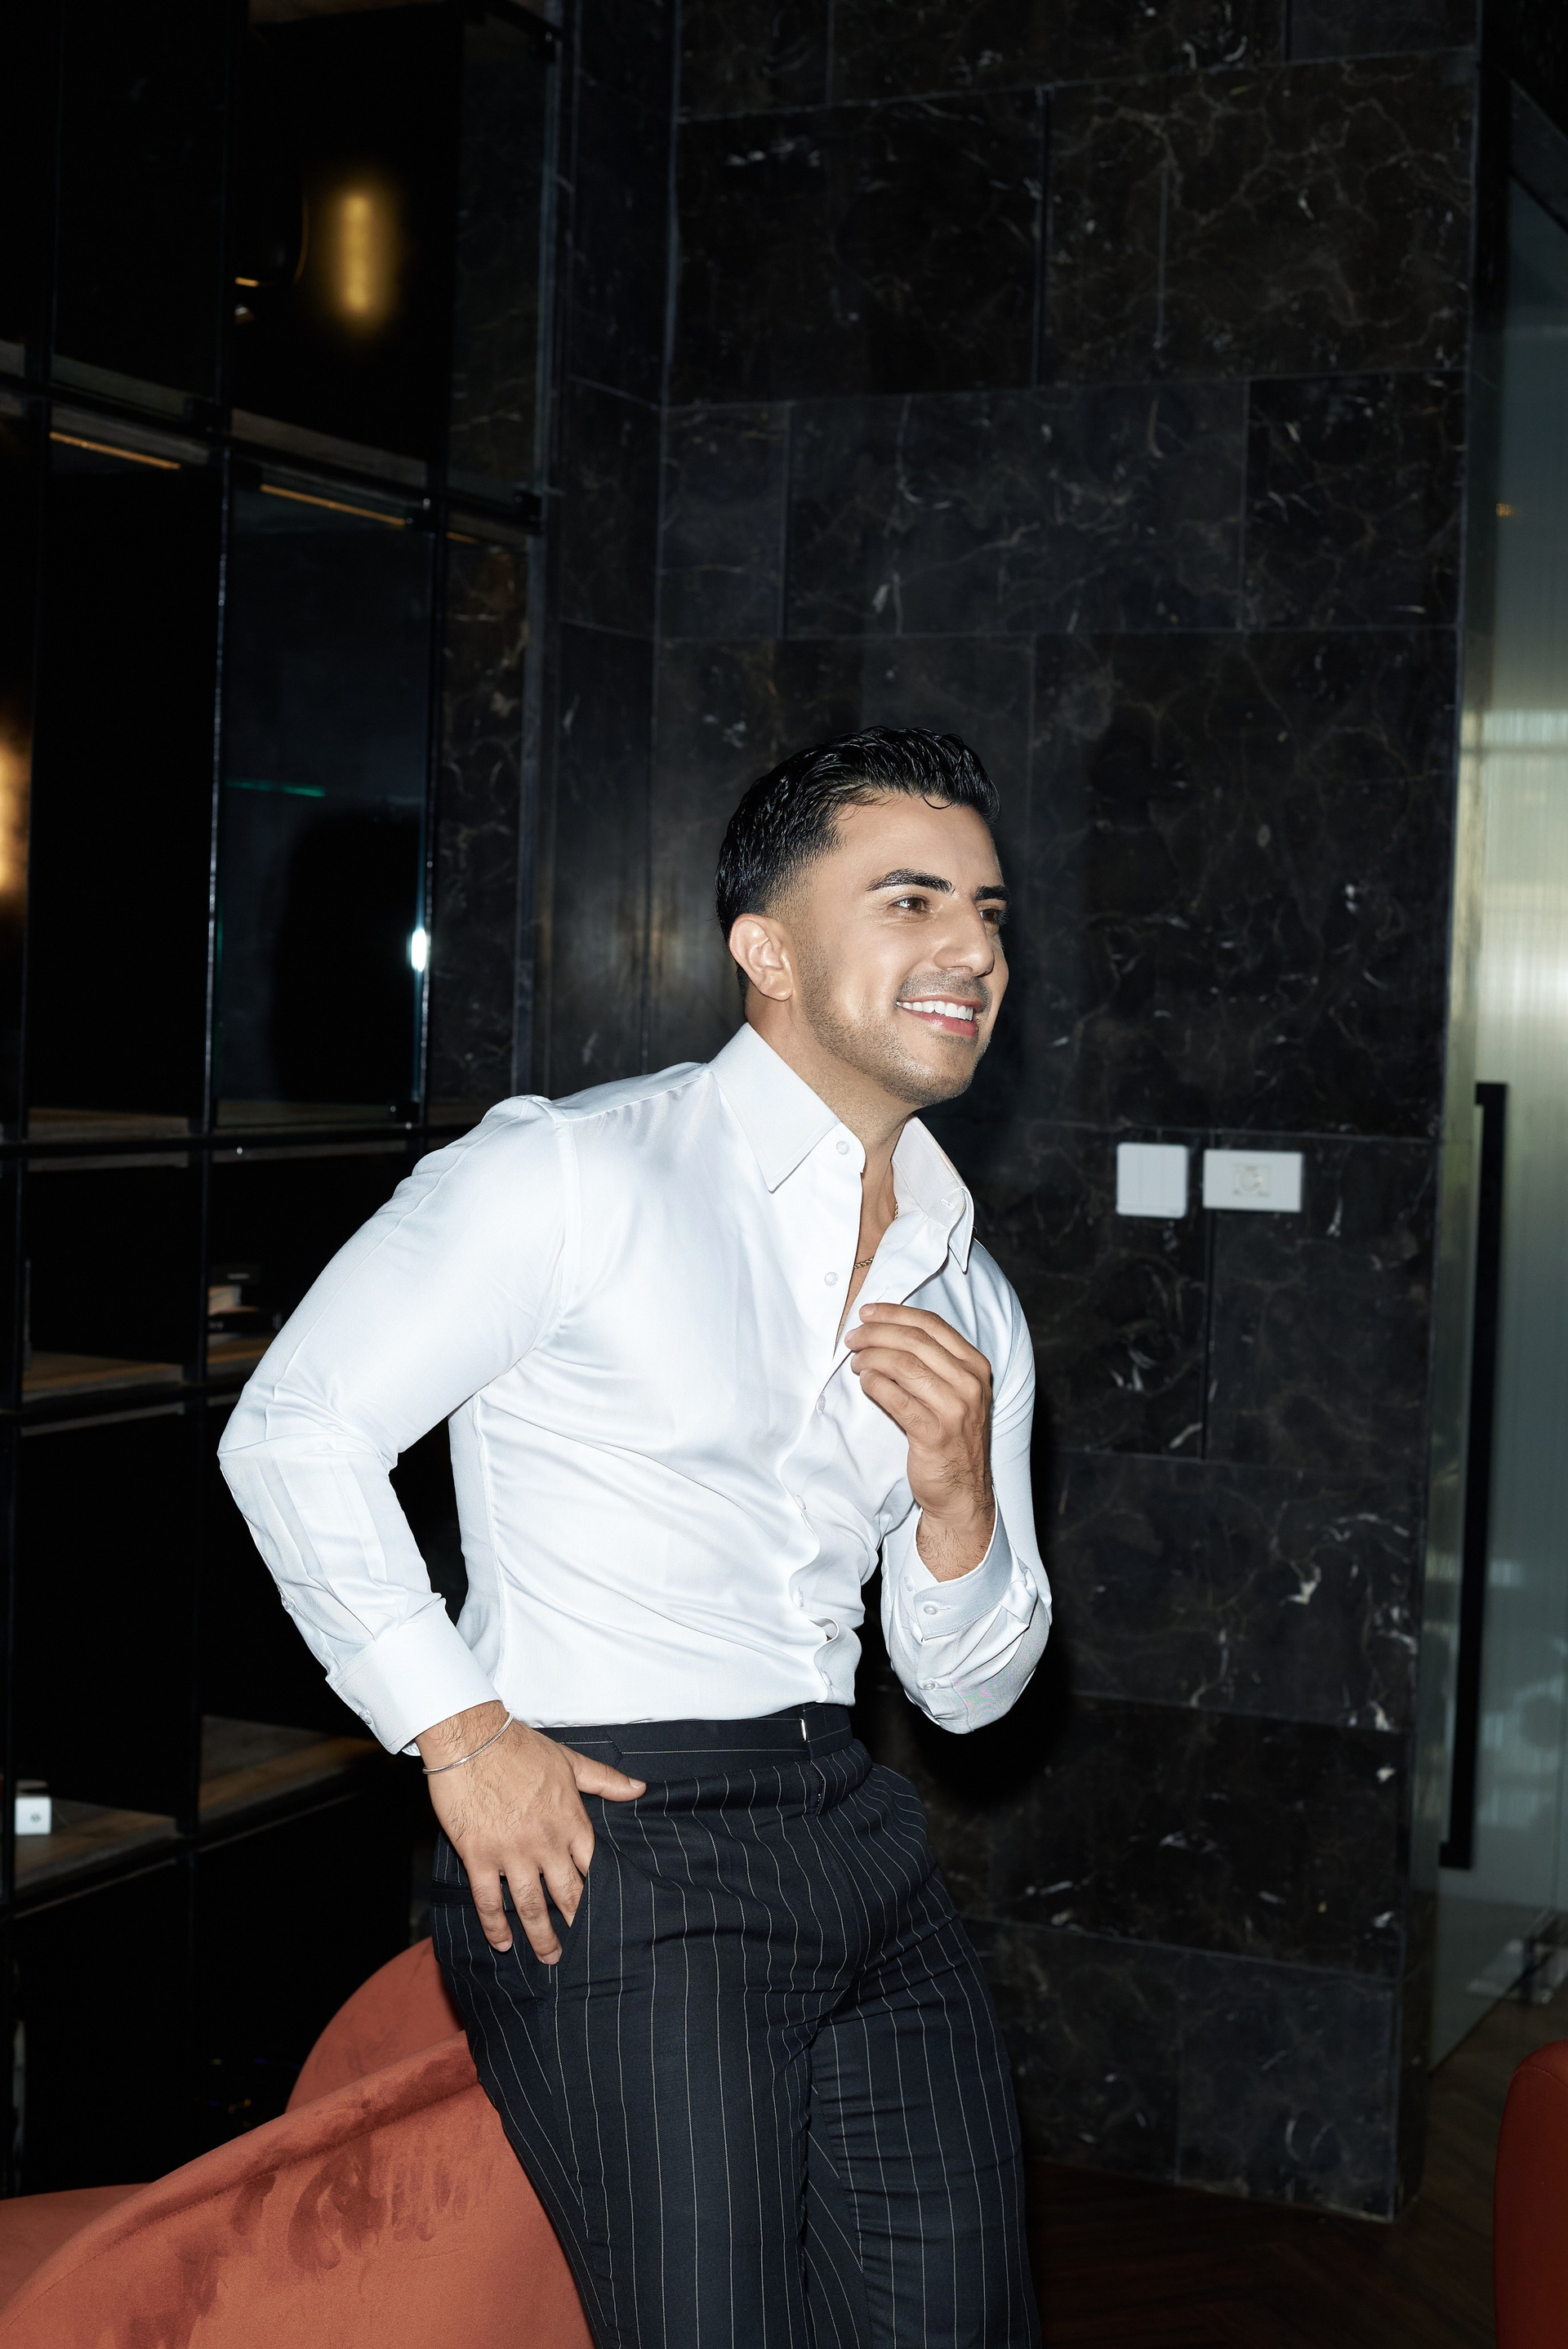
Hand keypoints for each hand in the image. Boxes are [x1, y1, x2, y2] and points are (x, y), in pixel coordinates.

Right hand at [417, 1703, 643, 1961]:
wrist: (472, 1738)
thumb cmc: (521, 1747)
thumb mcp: (570, 1761)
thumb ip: (605, 1781)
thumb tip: (640, 1789)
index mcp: (570, 1821)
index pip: (594, 1867)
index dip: (603, 1894)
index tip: (612, 1915)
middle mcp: (546, 1843)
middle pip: (567, 1894)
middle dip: (577, 1924)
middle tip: (586, 1951)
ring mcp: (512, 1853)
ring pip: (531, 1905)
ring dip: (542, 1935)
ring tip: (550, 1957)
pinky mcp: (479, 1857)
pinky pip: (489, 1901)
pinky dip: (496, 1926)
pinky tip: (503, 1943)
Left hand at [844, 1303, 994, 1579]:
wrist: (962, 1491)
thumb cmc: (951, 1437)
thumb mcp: (953, 1393)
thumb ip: (930, 1363)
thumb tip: (884, 1331)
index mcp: (976, 1366)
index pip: (932, 1324)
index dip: (895, 1313)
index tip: (867, 1312)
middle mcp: (971, 1383)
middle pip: (915, 1341)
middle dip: (876, 1333)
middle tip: (852, 1337)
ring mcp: (956, 1408)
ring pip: (904, 1365)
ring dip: (871, 1357)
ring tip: (855, 1361)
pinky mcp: (935, 1433)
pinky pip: (896, 1397)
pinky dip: (875, 1385)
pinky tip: (865, 1383)